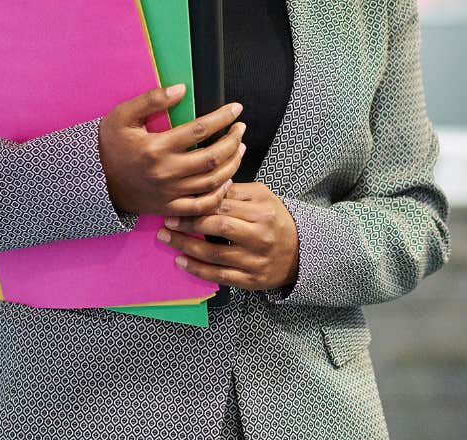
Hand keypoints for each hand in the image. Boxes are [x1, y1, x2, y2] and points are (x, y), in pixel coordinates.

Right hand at [98, 85, 246, 216]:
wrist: (95, 180)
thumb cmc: (110, 144)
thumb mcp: (122, 115)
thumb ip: (151, 100)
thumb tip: (182, 89)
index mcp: (157, 147)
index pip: (200, 129)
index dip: (223, 118)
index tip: (236, 109)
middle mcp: (166, 172)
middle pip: (212, 157)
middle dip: (233, 141)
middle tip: (241, 128)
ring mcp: (169, 193)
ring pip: (212, 182)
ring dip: (232, 164)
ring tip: (240, 148)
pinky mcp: (169, 208)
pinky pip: (201, 206)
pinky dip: (219, 195)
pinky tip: (227, 180)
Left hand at [156, 182, 299, 291]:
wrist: (299, 252)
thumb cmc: (275, 219)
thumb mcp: (263, 197)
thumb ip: (236, 192)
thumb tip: (208, 186)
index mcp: (262, 212)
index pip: (224, 206)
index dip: (198, 205)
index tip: (178, 203)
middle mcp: (260, 236)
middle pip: (218, 228)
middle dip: (189, 224)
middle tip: (167, 220)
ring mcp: (255, 261)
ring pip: (214, 254)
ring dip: (186, 246)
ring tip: (167, 238)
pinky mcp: (250, 281)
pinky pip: (219, 276)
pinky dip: (197, 269)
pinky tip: (181, 261)